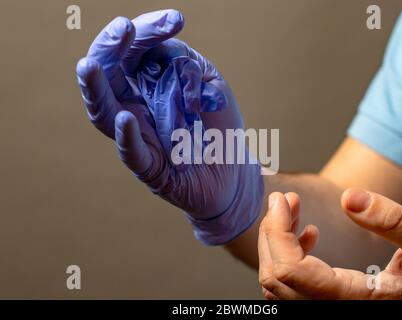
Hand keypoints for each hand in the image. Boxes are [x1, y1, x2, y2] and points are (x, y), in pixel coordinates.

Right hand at [76, 10, 263, 244]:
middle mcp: (134, 107)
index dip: (147, 31)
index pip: (133, 51)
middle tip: (124, 28)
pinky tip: (126, 119)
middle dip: (110, 47)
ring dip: (95, 89)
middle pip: (107, 74)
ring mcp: (138, 137)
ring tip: (88, 66)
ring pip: (104, 112)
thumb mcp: (209, 83)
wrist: (234, 169)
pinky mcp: (149, 167)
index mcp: (147, 84)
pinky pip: (132, 153)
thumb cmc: (218, 125)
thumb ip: (184, 62)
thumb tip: (159, 46)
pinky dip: (127, 137)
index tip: (176, 20)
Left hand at [258, 190, 401, 298]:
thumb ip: (394, 221)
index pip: (291, 272)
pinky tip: (307, 233)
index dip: (276, 233)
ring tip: (291, 209)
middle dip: (272, 233)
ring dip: (277, 243)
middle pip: (276, 279)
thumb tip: (349, 198)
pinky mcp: (330, 301)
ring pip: (279, 284)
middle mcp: (334, 309)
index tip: (282, 201)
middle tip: (282, 200)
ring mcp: (329, 307)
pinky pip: (293, 285)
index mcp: (354, 299)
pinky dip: (289, 255)